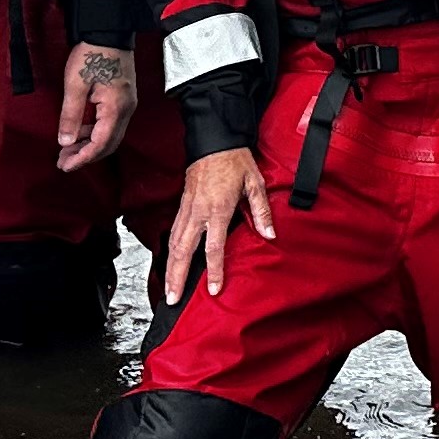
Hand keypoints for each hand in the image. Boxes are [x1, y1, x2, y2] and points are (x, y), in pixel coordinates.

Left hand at [56, 41, 137, 168]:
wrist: (108, 30)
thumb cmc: (92, 53)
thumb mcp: (75, 84)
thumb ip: (71, 115)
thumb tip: (65, 142)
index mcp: (115, 108)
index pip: (100, 144)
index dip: (82, 159)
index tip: (64, 166)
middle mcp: (126, 110)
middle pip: (108, 144)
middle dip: (86, 156)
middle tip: (63, 162)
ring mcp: (127, 104)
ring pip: (110, 136)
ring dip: (90, 145)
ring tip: (67, 150)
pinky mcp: (123, 98)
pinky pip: (111, 124)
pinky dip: (95, 133)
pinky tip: (80, 133)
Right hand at [163, 146, 275, 302]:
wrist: (215, 140)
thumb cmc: (236, 161)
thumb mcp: (256, 183)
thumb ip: (262, 211)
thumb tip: (270, 234)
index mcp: (218, 208)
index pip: (214, 246)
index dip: (214, 270)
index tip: (214, 288)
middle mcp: (198, 211)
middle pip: (183, 250)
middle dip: (176, 276)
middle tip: (173, 298)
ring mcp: (187, 209)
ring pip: (173, 243)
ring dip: (169, 268)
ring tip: (168, 289)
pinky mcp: (182, 205)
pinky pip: (172, 232)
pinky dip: (168, 251)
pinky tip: (169, 264)